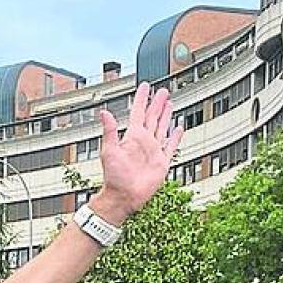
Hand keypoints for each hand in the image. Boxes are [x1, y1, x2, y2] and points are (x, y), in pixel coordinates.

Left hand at [93, 83, 183, 222]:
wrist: (124, 196)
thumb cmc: (114, 177)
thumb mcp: (109, 151)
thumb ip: (109, 131)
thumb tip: (104, 112)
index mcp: (132, 136)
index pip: (138, 112)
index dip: (142, 99)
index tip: (145, 86)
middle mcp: (143, 141)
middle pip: (152, 117)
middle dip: (157, 103)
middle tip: (162, 91)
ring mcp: (153, 151)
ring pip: (162, 128)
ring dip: (166, 116)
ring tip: (170, 104)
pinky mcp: (162, 162)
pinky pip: (171, 146)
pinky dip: (175, 137)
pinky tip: (178, 128)